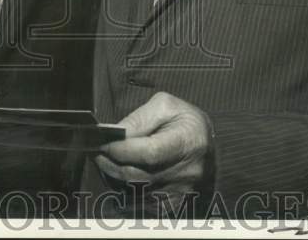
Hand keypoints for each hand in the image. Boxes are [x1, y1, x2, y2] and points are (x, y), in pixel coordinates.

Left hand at [95, 92, 212, 214]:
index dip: (121, 149)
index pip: (149, 152)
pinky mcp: (176, 203)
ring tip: (108, 161)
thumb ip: (139, 118)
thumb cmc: (185, 120)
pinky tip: (123, 175)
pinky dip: (128, 190)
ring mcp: (182, 191)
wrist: (209, 142)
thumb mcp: (165, 105)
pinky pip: (143, 203)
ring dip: (116, 177)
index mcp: (188, 141)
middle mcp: (188, 171)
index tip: (103, 143)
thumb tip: (113, 133)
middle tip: (98, 152)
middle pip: (139, 175)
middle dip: (111, 163)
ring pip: (136, 191)